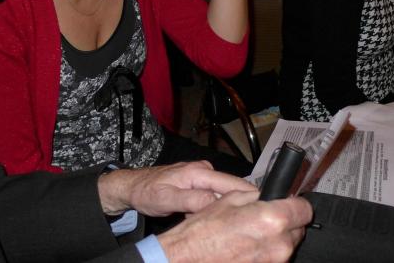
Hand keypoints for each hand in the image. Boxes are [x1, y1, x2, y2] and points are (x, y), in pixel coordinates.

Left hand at [97, 160, 255, 215]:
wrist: (133, 186)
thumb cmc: (147, 192)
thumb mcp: (166, 199)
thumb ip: (191, 200)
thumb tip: (215, 202)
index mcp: (199, 172)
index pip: (234, 184)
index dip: (249, 198)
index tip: (260, 212)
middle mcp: (205, 171)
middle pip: (233, 188)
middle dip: (240, 204)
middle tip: (246, 223)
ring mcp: (203, 176)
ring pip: (225, 194)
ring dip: (227, 208)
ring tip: (231, 223)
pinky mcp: (200, 183)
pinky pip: (216, 195)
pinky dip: (217, 207)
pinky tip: (213, 219)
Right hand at [158, 191, 312, 262]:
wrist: (188, 259)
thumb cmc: (203, 232)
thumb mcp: (230, 199)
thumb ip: (258, 196)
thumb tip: (272, 195)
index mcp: (272, 220)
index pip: (305, 209)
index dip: (295, 203)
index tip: (289, 203)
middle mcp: (279, 245)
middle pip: (297, 229)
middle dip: (284, 222)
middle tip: (262, 220)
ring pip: (286, 246)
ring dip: (275, 240)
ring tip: (250, 236)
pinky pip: (274, 259)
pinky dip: (265, 253)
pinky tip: (247, 249)